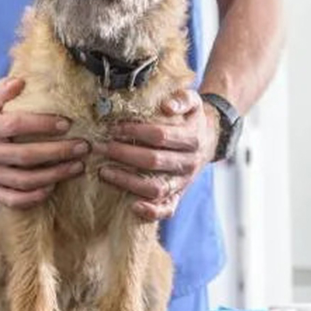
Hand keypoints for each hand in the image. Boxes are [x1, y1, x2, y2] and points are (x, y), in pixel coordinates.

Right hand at [0, 77, 89, 208]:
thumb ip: (3, 90)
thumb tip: (20, 82)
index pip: (15, 125)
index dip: (42, 124)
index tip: (67, 123)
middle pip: (25, 156)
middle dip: (58, 152)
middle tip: (83, 147)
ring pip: (24, 180)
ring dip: (55, 175)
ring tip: (78, 167)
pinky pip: (15, 199)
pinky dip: (35, 196)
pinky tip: (54, 187)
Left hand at [96, 89, 218, 221]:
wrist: (210, 140)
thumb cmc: (192, 119)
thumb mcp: (193, 102)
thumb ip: (183, 98)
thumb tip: (166, 106)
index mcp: (192, 138)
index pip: (160, 136)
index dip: (135, 131)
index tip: (114, 128)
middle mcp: (189, 163)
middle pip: (153, 161)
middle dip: (123, 154)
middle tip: (100, 147)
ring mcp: (183, 182)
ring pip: (156, 188)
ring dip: (127, 181)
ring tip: (103, 171)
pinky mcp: (179, 195)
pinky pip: (168, 209)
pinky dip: (151, 212)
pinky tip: (132, 206)